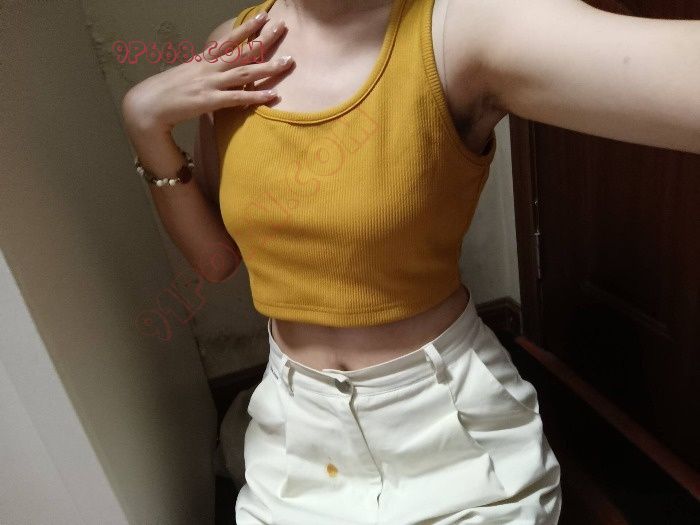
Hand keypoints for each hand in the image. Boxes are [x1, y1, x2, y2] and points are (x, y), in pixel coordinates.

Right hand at [121, 13, 291, 133]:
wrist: (148, 105)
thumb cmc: (167, 93)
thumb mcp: (186, 76)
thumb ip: (202, 73)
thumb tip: (215, 73)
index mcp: (203, 60)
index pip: (229, 39)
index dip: (247, 28)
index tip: (262, 17)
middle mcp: (209, 68)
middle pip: (242, 50)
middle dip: (264, 38)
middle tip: (282, 27)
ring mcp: (210, 83)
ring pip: (245, 72)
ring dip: (268, 67)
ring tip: (288, 61)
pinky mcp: (210, 101)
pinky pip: (238, 98)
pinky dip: (257, 96)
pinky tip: (273, 95)